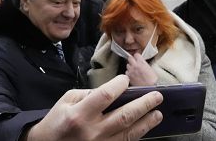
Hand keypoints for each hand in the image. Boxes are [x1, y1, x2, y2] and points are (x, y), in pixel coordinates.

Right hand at [24, 75, 162, 140]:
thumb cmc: (57, 120)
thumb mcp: (67, 100)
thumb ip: (90, 94)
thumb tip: (113, 91)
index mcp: (80, 114)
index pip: (106, 96)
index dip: (119, 85)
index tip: (126, 80)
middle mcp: (92, 131)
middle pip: (124, 116)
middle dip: (144, 104)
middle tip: (157, 96)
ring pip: (129, 133)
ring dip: (146, 123)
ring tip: (158, 113)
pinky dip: (136, 136)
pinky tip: (144, 128)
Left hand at [126, 53, 157, 85]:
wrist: (150, 88)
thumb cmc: (152, 80)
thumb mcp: (150, 68)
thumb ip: (144, 64)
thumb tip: (141, 62)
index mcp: (141, 62)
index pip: (136, 54)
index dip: (137, 56)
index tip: (137, 57)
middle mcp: (135, 65)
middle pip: (130, 58)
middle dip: (132, 60)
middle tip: (134, 62)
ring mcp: (131, 71)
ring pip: (127, 65)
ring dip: (130, 67)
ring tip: (134, 70)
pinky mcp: (128, 77)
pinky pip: (127, 72)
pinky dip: (129, 73)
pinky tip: (133, 76)